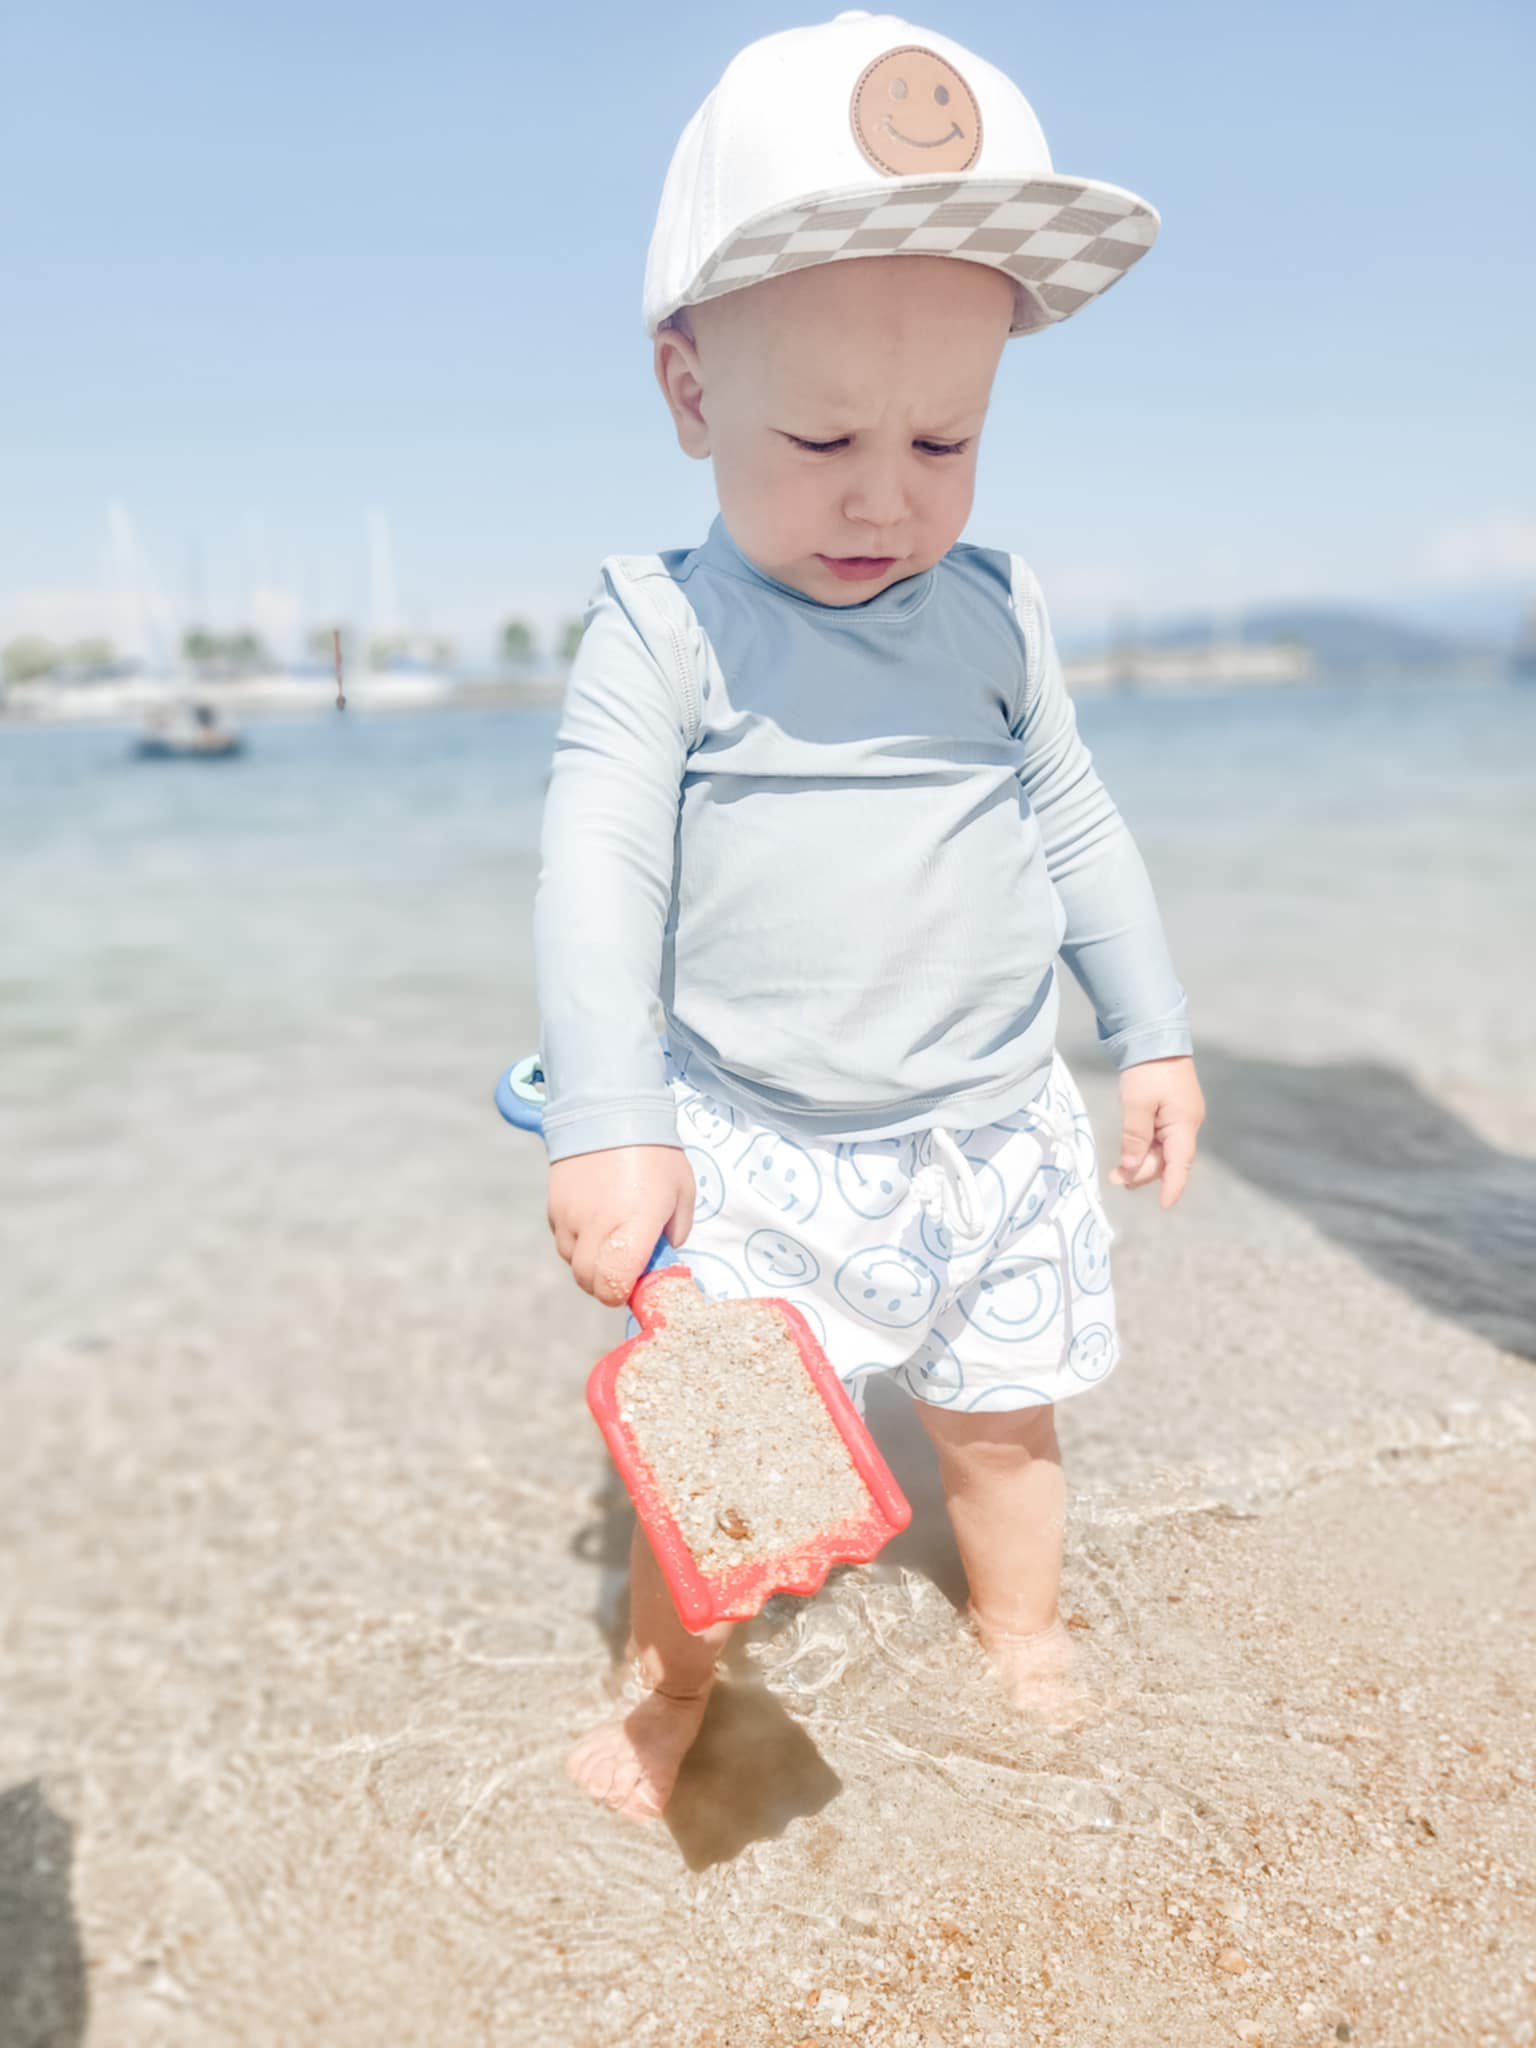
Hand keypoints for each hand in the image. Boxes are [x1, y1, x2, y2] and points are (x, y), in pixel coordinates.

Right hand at [547, 1145, 696, 1306]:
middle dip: (605, 1284)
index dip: (622, 1294)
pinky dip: (576, 1240)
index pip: (614, 1286)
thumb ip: (675, 1231)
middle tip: (622, 1268)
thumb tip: (661, 1254)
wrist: (611, 1111)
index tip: (634, 1284)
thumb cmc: (655, 1153)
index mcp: (633, 1229)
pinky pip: (563, 1238)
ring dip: (590, 1262)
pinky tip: (593, 1218)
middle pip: (589, 1282)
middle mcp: (597, 1228)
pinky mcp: (554, 1206)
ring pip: (573, 1262)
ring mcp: (570, 1218)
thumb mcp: (681, 1192)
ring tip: (609, 1238)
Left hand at [1108, 1056, 1204, 1209]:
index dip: (1172, 1187)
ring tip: (1118, 1173)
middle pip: (1168, 1159)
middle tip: (1116, 1180)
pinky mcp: (1173, 1110)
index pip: (1180, 1164)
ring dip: (1142, 1161)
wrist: (1155, 1036)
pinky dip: (1146, 1147)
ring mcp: (1181, 1117)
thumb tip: (1131, 1165)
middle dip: (1143, 1172)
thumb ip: (1135, 1136)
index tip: (1164, 1205)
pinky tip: (1131, 1153)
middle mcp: (1187, 1123)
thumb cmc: (1148, 1069)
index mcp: (1184, 1123)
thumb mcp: (1136, 1103)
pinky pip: (1161, 1137)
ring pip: (1164, 1149)